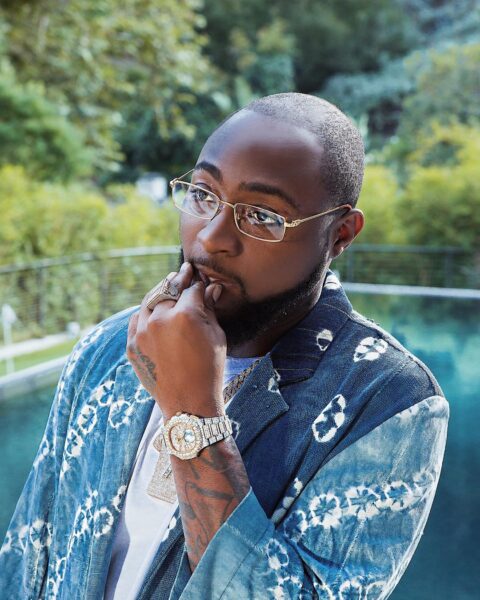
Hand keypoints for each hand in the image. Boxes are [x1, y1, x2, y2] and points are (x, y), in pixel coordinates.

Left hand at [126, 262, 226, 419]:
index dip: (198, 282)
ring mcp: (142, 333)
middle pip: (169, 289)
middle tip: (184, 272)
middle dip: (179, 279)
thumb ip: (210, 309)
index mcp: (186, 315)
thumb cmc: (209, 370)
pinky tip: (154, 310)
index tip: (199, 276)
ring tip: (169, 286)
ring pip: (150, 300)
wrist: (188, 403)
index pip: (192, 289)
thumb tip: (211, 288)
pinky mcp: (132, 346)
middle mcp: (160, 319)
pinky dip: (146, 312)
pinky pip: (137, 319)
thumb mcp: (216, 337)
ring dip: (160, 292)